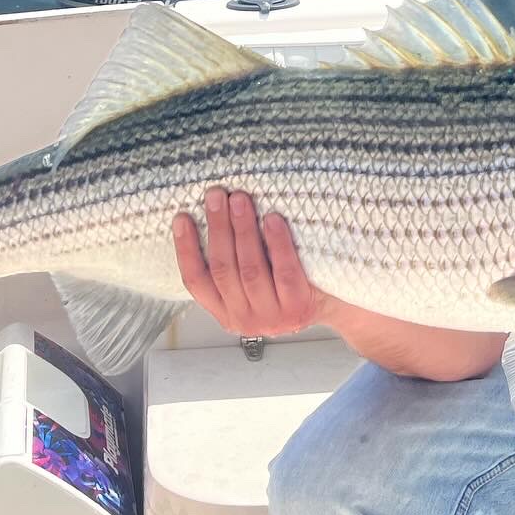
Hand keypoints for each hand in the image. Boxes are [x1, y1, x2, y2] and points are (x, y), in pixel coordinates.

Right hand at [172, 187, 327, 336]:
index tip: (182, 217)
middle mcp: (244, 318)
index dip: (186, 248)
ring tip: (240, 199)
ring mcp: (271, 317)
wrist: (332, 308)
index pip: (196, 281)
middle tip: (217, 195)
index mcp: (224, 312)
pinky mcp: (298, 308)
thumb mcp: (251, 284)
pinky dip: (277, 243)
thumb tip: (211, 213)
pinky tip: (273, 219)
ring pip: (250, 269)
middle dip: (218, 228)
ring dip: (243, 230)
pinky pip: (284, 272)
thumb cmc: (286, 285)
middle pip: (223, 269)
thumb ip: (231, 263)